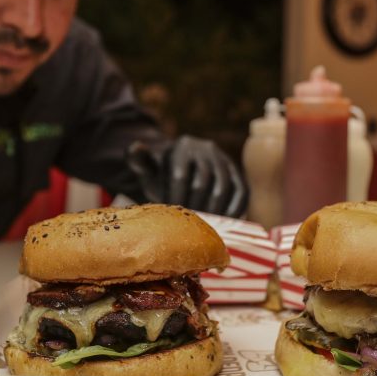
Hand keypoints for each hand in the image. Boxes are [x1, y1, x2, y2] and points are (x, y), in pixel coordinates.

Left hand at [126, 136, 248, 217]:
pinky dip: (235, 210)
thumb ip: (139, 161)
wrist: (183, 172)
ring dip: (213, 212)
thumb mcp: (149, 169)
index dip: (175, 198)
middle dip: (194, 207)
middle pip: (201, 184)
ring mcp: (225, 161)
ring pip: (222, 189)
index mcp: (183, 147)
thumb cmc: (162, 175)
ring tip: (204, 228)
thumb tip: (135, 147)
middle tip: (187, 227)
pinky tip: (227, 225)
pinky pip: (241, 192)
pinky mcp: (238, 174)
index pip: (180, 175)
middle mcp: (207, 149)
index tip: (171, 216)